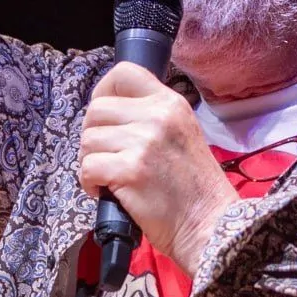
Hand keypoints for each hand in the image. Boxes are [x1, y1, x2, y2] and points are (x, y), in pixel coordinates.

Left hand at [79, 62, 239, 275]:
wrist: (209, 224)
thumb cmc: (193, 187)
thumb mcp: (182, 133)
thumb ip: (152, 117)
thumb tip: (110, 113)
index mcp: (170, 103)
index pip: (124, 73)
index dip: (103, 91)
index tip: (104, 116)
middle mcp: (157, 116)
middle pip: (96, 109)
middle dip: (93, 135)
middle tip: (105, 157)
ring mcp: (143, 142)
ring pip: (88, 140)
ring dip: (90, 162)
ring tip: (109, 178)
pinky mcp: (130, 170)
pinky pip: (88, 167)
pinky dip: (90, 183)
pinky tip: (106, 192)